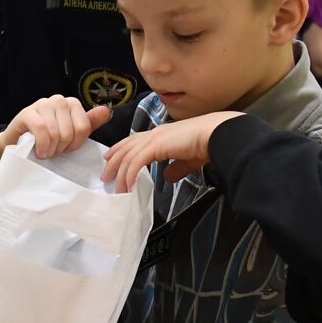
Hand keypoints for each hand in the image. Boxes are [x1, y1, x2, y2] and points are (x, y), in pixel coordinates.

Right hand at [0, 96, 111, 161]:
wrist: (18, 142)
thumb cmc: (47, 139)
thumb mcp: (72, 133)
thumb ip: (89, 123)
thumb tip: (107, 111)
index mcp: (72, 104)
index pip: (84, 127)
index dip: (75, 144)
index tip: (66, 149)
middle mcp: (58, 100)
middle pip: (70, 132)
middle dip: (61, 148)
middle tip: (53, 151)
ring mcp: (42, 104)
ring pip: (56, 132)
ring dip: (50, 149)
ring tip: (45, 152)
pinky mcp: (27, 112)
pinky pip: (42, 130)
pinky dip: (42, 145)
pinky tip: (39, 152)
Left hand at [101, 112, 241, 192]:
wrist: (215, 135)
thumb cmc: (206, 144)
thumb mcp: (188, 160)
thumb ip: (176, 168)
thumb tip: (168, 177)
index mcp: (161, 133)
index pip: (135, 140)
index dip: (121, 149)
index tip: (111, 158)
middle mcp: (154, 133)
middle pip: (126, 147)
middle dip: (114, 161)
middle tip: (105, 175)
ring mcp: (154, 139)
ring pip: (128, 157)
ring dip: (120, 174)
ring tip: (116, 189)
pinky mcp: (156, 146)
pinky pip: (136, 163)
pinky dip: (130, 176)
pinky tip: (128, 187)